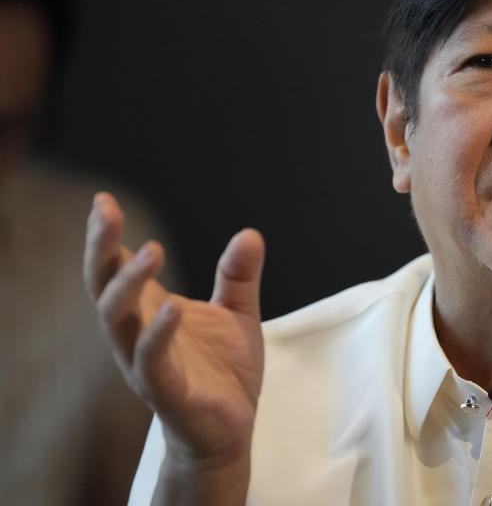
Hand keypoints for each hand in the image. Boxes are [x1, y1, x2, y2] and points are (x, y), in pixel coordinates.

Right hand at [83, 192, 265, 471]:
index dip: (106, 236)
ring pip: (117, 321)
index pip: (115, 268)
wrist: (229, 430)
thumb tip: (250, 233)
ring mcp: (146, 364)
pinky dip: (158, 335)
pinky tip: (173, 308)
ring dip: (129, 285)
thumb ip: (238, 275)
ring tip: (152, 250)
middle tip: (108, 212)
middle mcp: (137, 334)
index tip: (103, 200)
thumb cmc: (223, 372)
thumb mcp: (237, 314)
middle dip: (101, 249)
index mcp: (150, 311)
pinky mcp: (166, 392)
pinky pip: (152, 363)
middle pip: (103, 287)